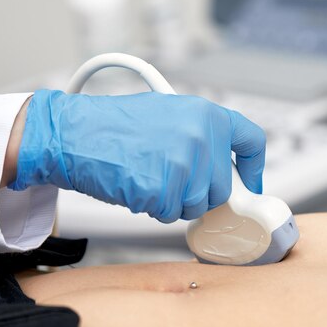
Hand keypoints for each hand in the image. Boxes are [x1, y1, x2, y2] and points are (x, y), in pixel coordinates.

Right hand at [9, 90, 265, 222]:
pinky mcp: (163, 190)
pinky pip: (169, 214)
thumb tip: (219, 162)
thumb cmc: (113, 124)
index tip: (251, 183)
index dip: (253, 168)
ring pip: (197, 205)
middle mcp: (202, 137)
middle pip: (222, 188)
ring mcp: (184, 164)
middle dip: (199, 192)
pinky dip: (152, 208)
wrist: (72, 133)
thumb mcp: (167, 112)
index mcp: (206, 114)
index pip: (251, 141)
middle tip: (171, 179)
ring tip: (148, 176)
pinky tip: (135, 185)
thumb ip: (200, 134)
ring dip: (174, 202)